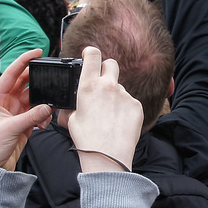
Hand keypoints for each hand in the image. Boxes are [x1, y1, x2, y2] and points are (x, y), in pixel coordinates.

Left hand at [0, 48, 52, 170]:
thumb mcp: (10, 129)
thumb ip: (31, 117)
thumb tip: (48, 107)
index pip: (11, 74)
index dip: (23, 61)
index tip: (37, 52)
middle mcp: (5, 104)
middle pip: (23, 85)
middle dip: (37, 81)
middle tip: (51, 77)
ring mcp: (14, 115)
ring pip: (32, 100)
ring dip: (42, 102)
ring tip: (49, 107)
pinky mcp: (22, 126)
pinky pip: (36, 115)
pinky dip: (42, 117)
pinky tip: (43, 124)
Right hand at [67, 46, 143, 171]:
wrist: (107, 155)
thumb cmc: (87, 139)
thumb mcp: (72, 120)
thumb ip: (75, 105)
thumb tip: (73, 106)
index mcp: (88, 86)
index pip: (92, 55)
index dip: (90, 52)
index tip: (89, 54)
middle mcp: (107, 86)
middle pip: (110, 64)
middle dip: (106, 69)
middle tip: (102, 82)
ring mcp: (124, 94)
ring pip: (119, 88)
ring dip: (115, 97)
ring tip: (110, 118)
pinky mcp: (136, 105)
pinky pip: (129, 102)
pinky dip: (125, 110)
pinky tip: (119, 124)